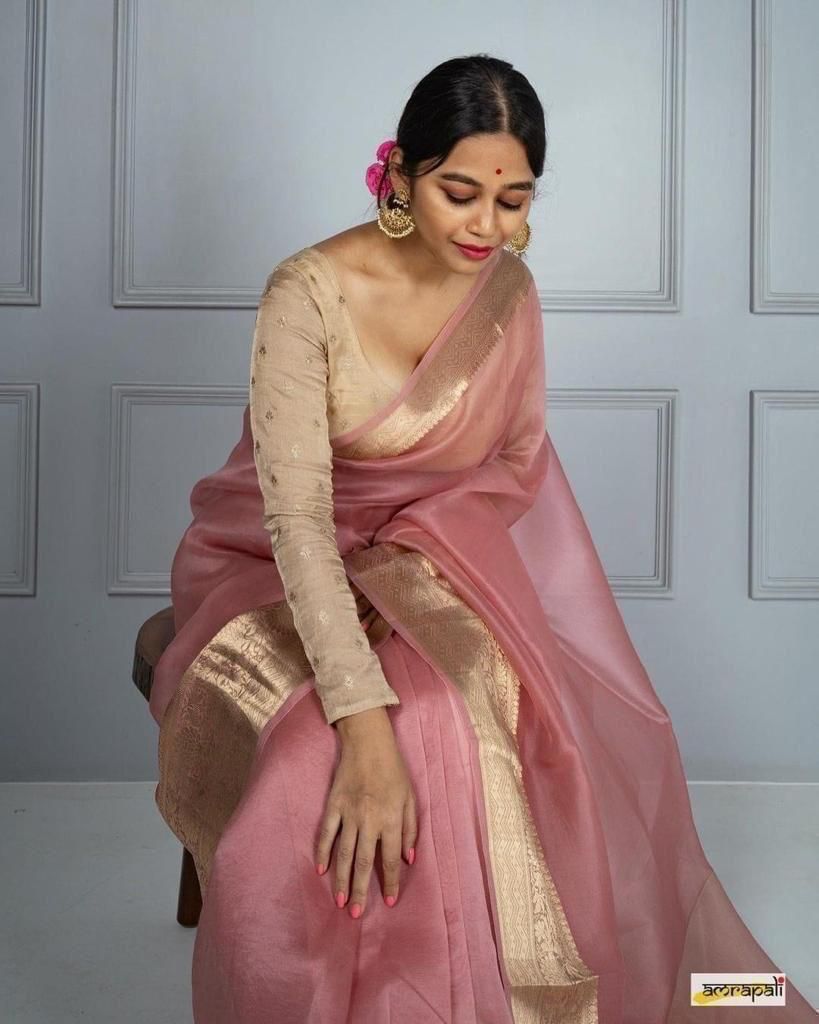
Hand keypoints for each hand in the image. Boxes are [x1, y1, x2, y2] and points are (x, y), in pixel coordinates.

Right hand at [315, 707, 417, 917]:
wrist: (368, 742)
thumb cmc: (394, 769)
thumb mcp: (411, 797)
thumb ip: (410, 829)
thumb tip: (409, 858)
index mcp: (391, 820)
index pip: (390, 859)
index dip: (390, 882)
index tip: (389, 901)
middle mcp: (369, 821)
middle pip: (363, 863)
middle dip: (360, 890)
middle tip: (355, 914)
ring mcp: (348, 813)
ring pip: (343, 853)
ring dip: (341, 879)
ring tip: (339, 901)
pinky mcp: (333, 805)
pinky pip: (326, 833)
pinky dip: (323, 852)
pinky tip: (321, 869)